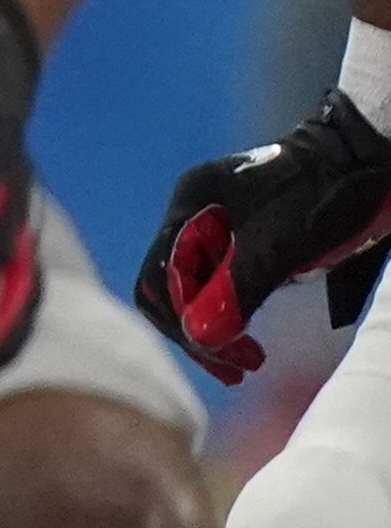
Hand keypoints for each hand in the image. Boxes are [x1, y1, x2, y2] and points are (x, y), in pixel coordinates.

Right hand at [140, 90, 390, 379]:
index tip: (221, 356)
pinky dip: (230, 313)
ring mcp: (216, 226)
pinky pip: (218, 284)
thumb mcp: (281, 244)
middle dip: (197, 331)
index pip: (160, 276)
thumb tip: (200, 338)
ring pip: (194, 290)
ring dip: (214, 328)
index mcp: (190, 204)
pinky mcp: (241, 240)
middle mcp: (193, 214)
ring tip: (247, 361)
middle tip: (237, 368)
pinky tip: (250, 335)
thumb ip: (237, 288)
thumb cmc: (323, 194)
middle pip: (171, 286)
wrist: (367, 159)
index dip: (183, 322)